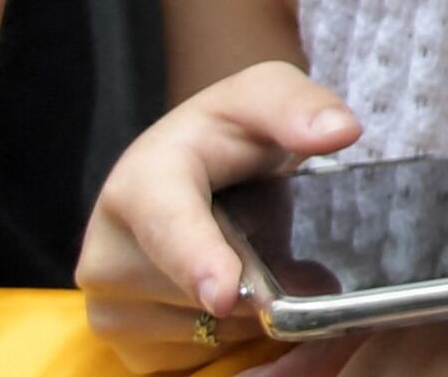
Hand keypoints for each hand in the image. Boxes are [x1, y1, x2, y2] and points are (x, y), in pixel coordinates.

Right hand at [78, 63, 362, 350]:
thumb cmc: (230, 133)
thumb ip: (299, 107)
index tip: (224, 293)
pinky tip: (242, 297)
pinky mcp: (127, 347)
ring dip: (253, 312)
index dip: (196, 261)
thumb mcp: (265, 97)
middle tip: (281, 245)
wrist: (192, 171)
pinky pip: (202, 361)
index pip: (166, 227)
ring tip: (254, 261)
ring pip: (209, 334)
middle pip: (202, 295)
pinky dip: (240, 341)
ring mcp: (110, 308)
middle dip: (260, 282)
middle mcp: (107, 253)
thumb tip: (340, 130)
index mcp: (140, 184)